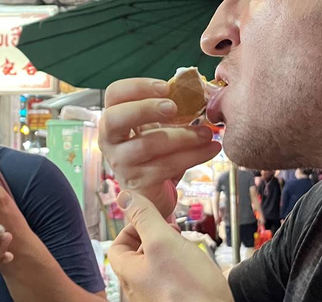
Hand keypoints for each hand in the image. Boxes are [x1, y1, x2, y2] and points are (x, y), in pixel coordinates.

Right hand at [99, 78, 221, 218]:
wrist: (155, 194)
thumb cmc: (156, 155)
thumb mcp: (158, 128)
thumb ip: (167, 110)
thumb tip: (196, 90)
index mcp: (114, 120)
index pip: (114, 94)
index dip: (137, 87)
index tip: (165, 87)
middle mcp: (110, 141)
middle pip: (115, 118)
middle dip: (145, 109)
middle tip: (173, 107)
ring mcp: (121, 164)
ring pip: (148, 144)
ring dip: (183, 136)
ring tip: (208, 133)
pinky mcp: (137, 184)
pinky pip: (166, 166)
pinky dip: (193, 155)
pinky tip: (211, 149)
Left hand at [108, 191, 244, 301]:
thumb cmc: (186, 286)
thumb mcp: (162, 241)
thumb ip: (143, 217)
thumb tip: (124, 195)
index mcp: (128, 274)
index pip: (117, 246)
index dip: (132, 228)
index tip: (154, 221)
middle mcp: (136, 292)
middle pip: (137, 259)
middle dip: (154, 240)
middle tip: (175, 232)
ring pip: (156, 272)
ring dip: (169, 256)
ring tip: (189, 249)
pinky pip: (171, 287)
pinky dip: (180, 274)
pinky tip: (198, 271)